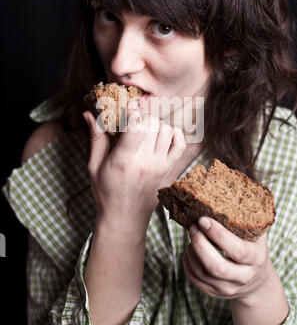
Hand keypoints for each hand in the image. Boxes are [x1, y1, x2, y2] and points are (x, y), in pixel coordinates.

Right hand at [83, 100, 186, 230]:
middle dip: (143, 116)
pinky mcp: (169, 171)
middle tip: (135, 119)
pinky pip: (181, 145)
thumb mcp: (95, 166)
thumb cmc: (106, 192)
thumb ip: (96, 138)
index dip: (133, 110)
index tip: (129, 106)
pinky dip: (175, 134)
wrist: (125, 218)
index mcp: (123, 160)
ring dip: (157, 124)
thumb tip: (88, 113)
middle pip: (152, 123)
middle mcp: (145, 162)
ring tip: (146, 129)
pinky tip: (163, 135)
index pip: (135, 125)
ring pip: (167, 130)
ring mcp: (160, 166)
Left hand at [182, 216, 273, 302]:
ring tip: (192, 235)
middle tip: (193, 227)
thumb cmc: (253, 246)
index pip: (237, 250)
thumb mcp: (256, 233)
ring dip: (191, 252)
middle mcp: (244, 277)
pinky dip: (187, 263)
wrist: (257, 281)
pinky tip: (189, 249)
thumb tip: (223, 186)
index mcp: (256, 259)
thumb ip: (244, 216)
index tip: (203, 219)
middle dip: (200, 244)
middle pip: (217, 267)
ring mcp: (229, 288)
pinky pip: (195, 280)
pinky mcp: (215, 293)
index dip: (218, 235)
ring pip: (203, 274)